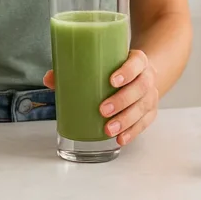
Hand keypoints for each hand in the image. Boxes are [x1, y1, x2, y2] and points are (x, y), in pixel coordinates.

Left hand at [43, 49, 158, 146]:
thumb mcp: (103, 63)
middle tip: (103, 110)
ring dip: (126, 120)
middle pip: (140, 87)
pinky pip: (145, 123)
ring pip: (143, 108)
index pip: (137, 62)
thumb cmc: (117, 68)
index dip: (127, 71)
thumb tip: (49, 78)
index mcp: (137, 61)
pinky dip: (133, 132)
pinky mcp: (150, 112)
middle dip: (122, 100)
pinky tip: (121, 138)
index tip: (112, 80)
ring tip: (108, 130)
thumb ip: (76, 69)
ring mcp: (150, 95)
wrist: (141, 74)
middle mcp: (147, 77)